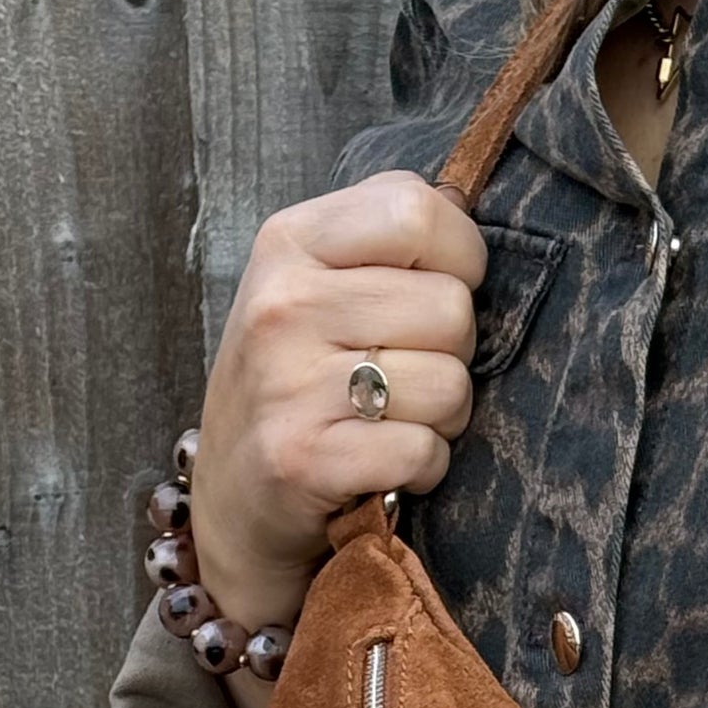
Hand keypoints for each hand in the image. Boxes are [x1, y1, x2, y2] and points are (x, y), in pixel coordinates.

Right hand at [188, 171, 484, 707]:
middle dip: (454, 353)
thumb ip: (389, 245)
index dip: (459, 258)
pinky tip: (386, 467)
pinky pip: (423, 450)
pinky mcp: (302, 459)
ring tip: (396, 422)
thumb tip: (471, 205)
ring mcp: (286, 381)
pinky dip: (424, 468)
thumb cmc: (300, 386)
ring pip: (450, 383)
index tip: (437, 293)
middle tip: (407, 379)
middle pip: (451, 306)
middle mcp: (281, 302)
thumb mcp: (321, 289)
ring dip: (444, 417)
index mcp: (290, 242)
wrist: (236, 501)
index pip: (417, 209)